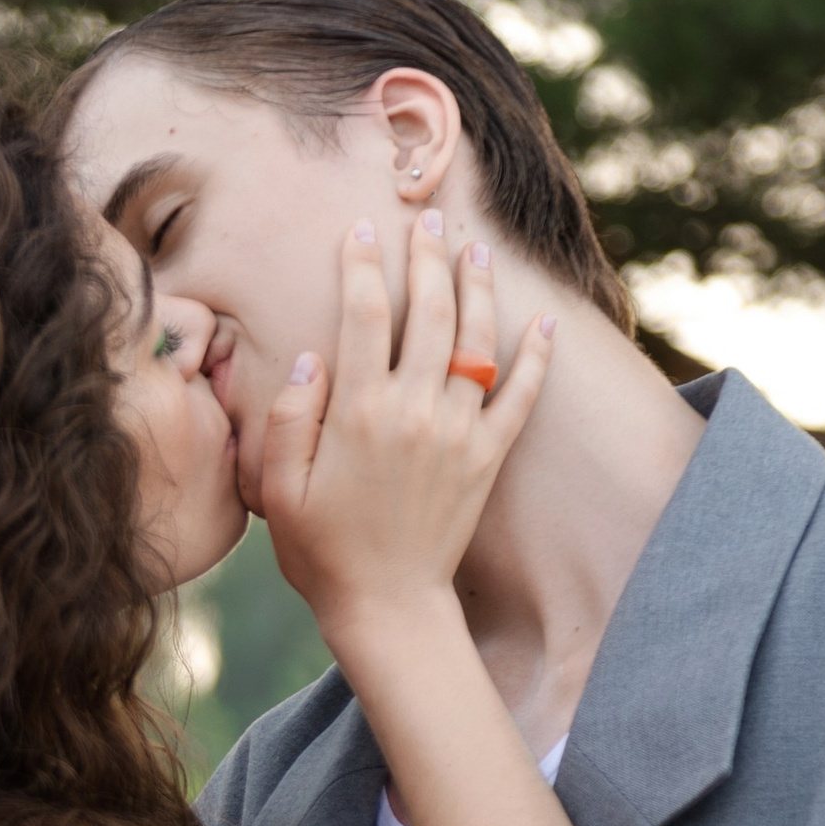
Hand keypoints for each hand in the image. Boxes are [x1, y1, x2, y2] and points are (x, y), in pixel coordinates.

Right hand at [260, 214, 553, 660]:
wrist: (388, 606)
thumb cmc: (322, 550)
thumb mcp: (279, 488)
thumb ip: (289, 416)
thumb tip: (311, 355)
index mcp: (359, 412)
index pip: (363, 315)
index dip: (364, 265)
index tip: (364, 229)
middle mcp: (415, 412)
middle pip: (428, 313)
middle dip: (427, 258)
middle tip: (428, 219)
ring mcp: (459, 433)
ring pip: (476, 341)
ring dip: (477, 288)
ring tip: (476, 248)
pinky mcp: (489, 458)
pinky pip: (521, 397)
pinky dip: (537, 357)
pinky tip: (545, 321)